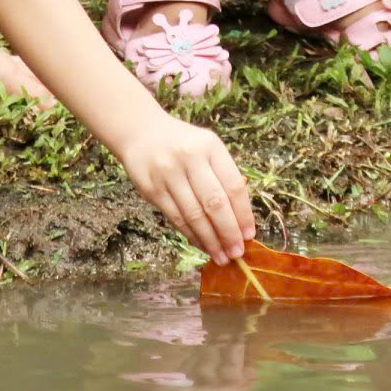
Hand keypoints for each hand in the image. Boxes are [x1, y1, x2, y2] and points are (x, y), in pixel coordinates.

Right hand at [112, 115, 255, 263]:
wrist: (141, 133)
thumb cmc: (182, 143)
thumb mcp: (207, 147)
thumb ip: (223, 175)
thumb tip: (240, 217)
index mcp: (210, 146)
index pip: (233, 185)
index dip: (243, 214)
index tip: (249, 235)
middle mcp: (190, 159)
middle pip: (214, 203)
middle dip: (228, 232)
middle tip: (237, 253)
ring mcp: (168, 175)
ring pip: (194, 215)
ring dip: (210, 240)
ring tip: (222, 257)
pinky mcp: (152, 190)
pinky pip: (176, 218)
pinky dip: (191, 236)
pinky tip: (202, 245)